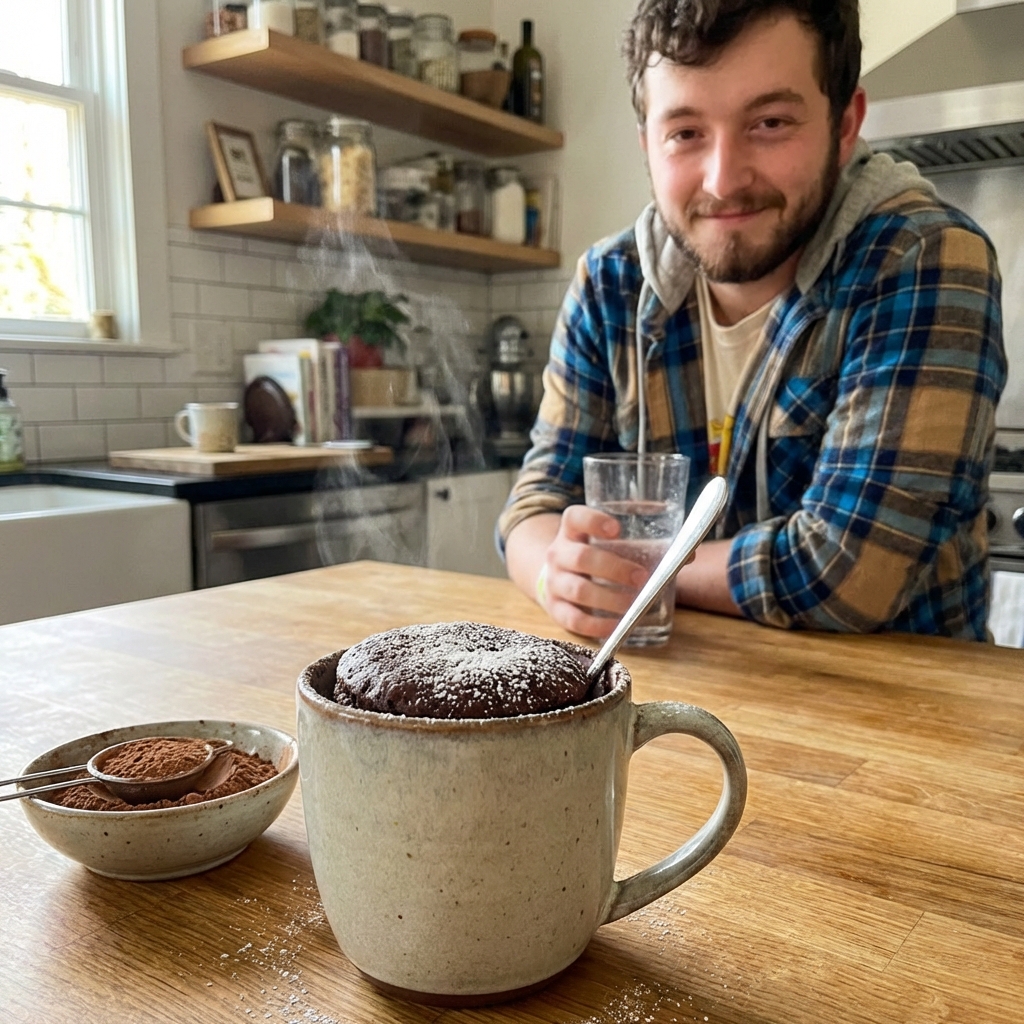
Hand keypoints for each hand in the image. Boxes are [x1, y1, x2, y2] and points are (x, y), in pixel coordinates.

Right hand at [539, 505, 652, 638]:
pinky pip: (574, 619)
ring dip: (609, 598)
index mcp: (572, 530)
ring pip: (578, 590)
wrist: (559, 577)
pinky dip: (597, 624)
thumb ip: (645, 545)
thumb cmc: (597, 557)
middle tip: (642, 577)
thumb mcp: (611, 543)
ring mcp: (553, 582)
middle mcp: (558, 553)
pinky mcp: (555, 608)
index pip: (574, 517)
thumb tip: (688, 554)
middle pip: (581, 557)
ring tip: (633, 604)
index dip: (593, 521)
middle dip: (614, 568)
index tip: (616, 529)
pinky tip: (617, 625)